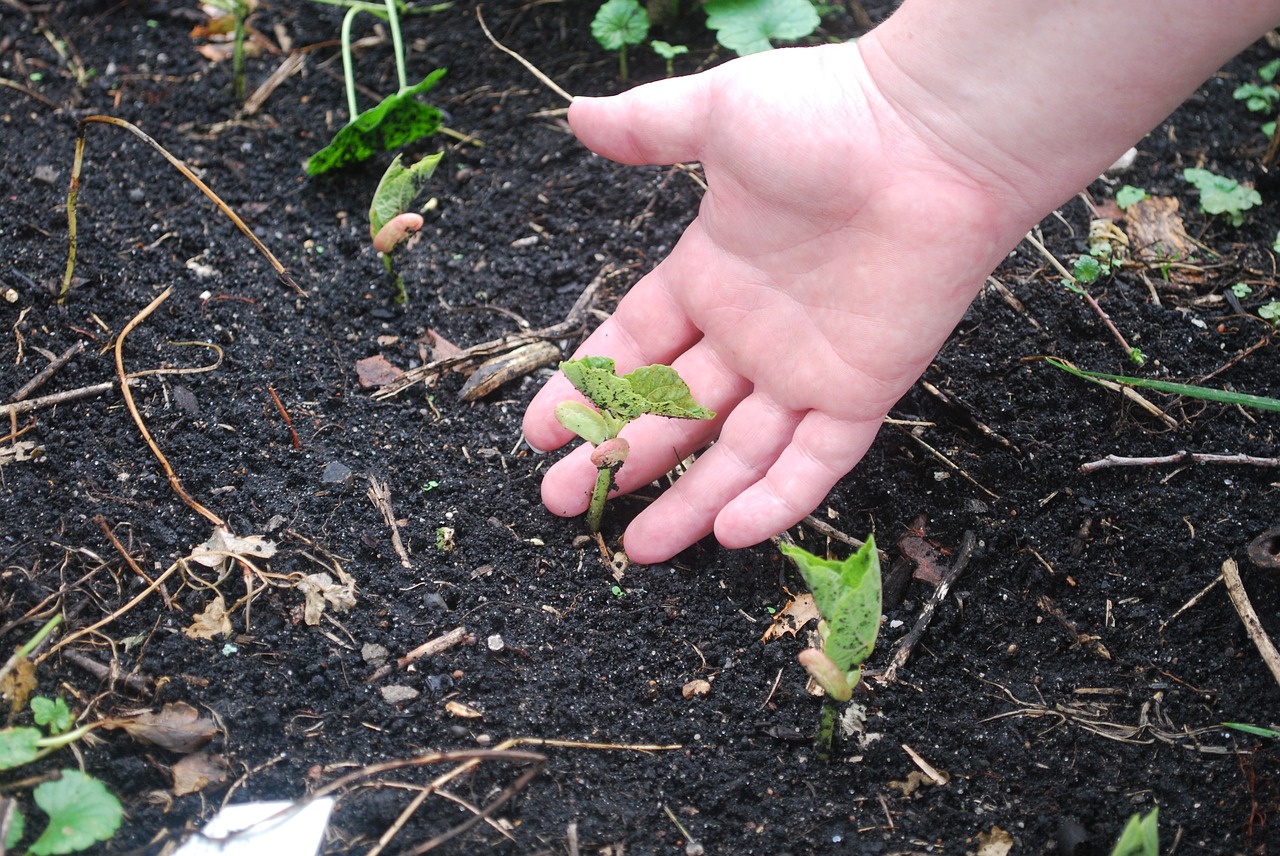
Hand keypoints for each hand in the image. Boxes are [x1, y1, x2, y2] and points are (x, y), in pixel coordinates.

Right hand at [522, 41, 1029, 562]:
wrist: (932, 138)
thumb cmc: (827, 118)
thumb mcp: (718, 116)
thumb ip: (647, 129)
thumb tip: (576, 115)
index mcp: (711, 273)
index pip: (635, 347)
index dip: (588, 390)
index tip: (542, 432)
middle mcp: (752, 330)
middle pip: (674, 411)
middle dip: (619, 457)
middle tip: (566, 503)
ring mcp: (806, 365)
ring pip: (739, 451)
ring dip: (691, 498)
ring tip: (639, 548)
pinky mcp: (861, 389)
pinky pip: (816, 460)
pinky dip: (778, 500)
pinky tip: (730, 535)